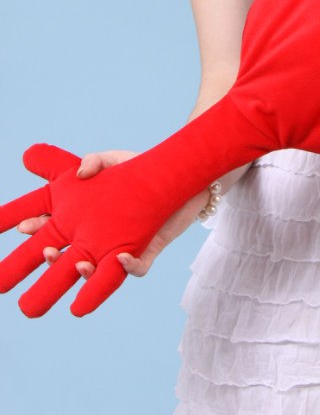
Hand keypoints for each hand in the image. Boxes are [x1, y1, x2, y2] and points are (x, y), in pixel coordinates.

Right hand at [18, 150, 137, 278]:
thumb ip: (95, 161)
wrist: (178, 177)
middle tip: (48, 252)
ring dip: (85, 273)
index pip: (53, 228)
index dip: (36, 229)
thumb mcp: (114, 161)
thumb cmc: (140, 170)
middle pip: (67, 258)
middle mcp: (98, 237)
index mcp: (85, 217)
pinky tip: (121, 257)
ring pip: (97, 272)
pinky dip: (129, 267)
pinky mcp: (146, 250)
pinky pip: (137, 269)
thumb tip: (79, 173)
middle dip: (52, 262)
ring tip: (81, 264)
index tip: (26, 226)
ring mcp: (120, 246)